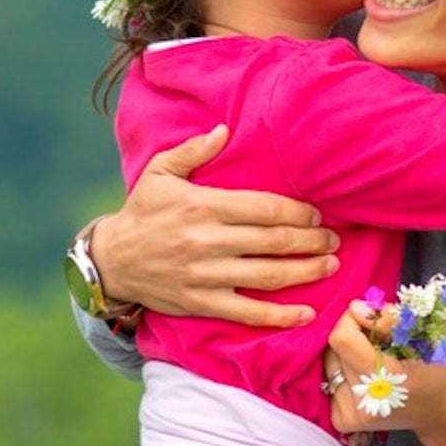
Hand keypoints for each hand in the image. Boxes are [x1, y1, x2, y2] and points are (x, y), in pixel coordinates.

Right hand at [83, 125, 339, 326]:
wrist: (111, 260)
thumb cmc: (142, 212)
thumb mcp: (161, 172)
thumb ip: (194, 150)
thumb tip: (225, 129)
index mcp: (203, 206)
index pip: (265, 208)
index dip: (299, 213)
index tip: (319, 215)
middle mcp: (207, 241)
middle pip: (273, 241)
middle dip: (311, 241)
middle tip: (335, 241)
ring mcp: (205, 275)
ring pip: (268, 276)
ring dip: (306, 272)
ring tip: (330, 266)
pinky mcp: (201, 303)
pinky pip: (247, 313)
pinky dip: (280, 316)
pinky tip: (307, 313)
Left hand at [323, 302, 445, 445]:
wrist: (445, 412)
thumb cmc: (441, 372)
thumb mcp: (426, 336)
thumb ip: (389, 320)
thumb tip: (354, 309)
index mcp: (386, 382)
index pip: (342, 339)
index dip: (353, 321)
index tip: (371, 320)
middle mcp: (363, 403)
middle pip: (335, 350)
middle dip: (354, 336)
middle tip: (380, 341)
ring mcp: (351, 416)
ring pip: (331, 364)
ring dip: (348, 354)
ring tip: (375, 359)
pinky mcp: (343, 421)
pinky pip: (331, 381)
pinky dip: (345, 372)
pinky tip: (366, 376)